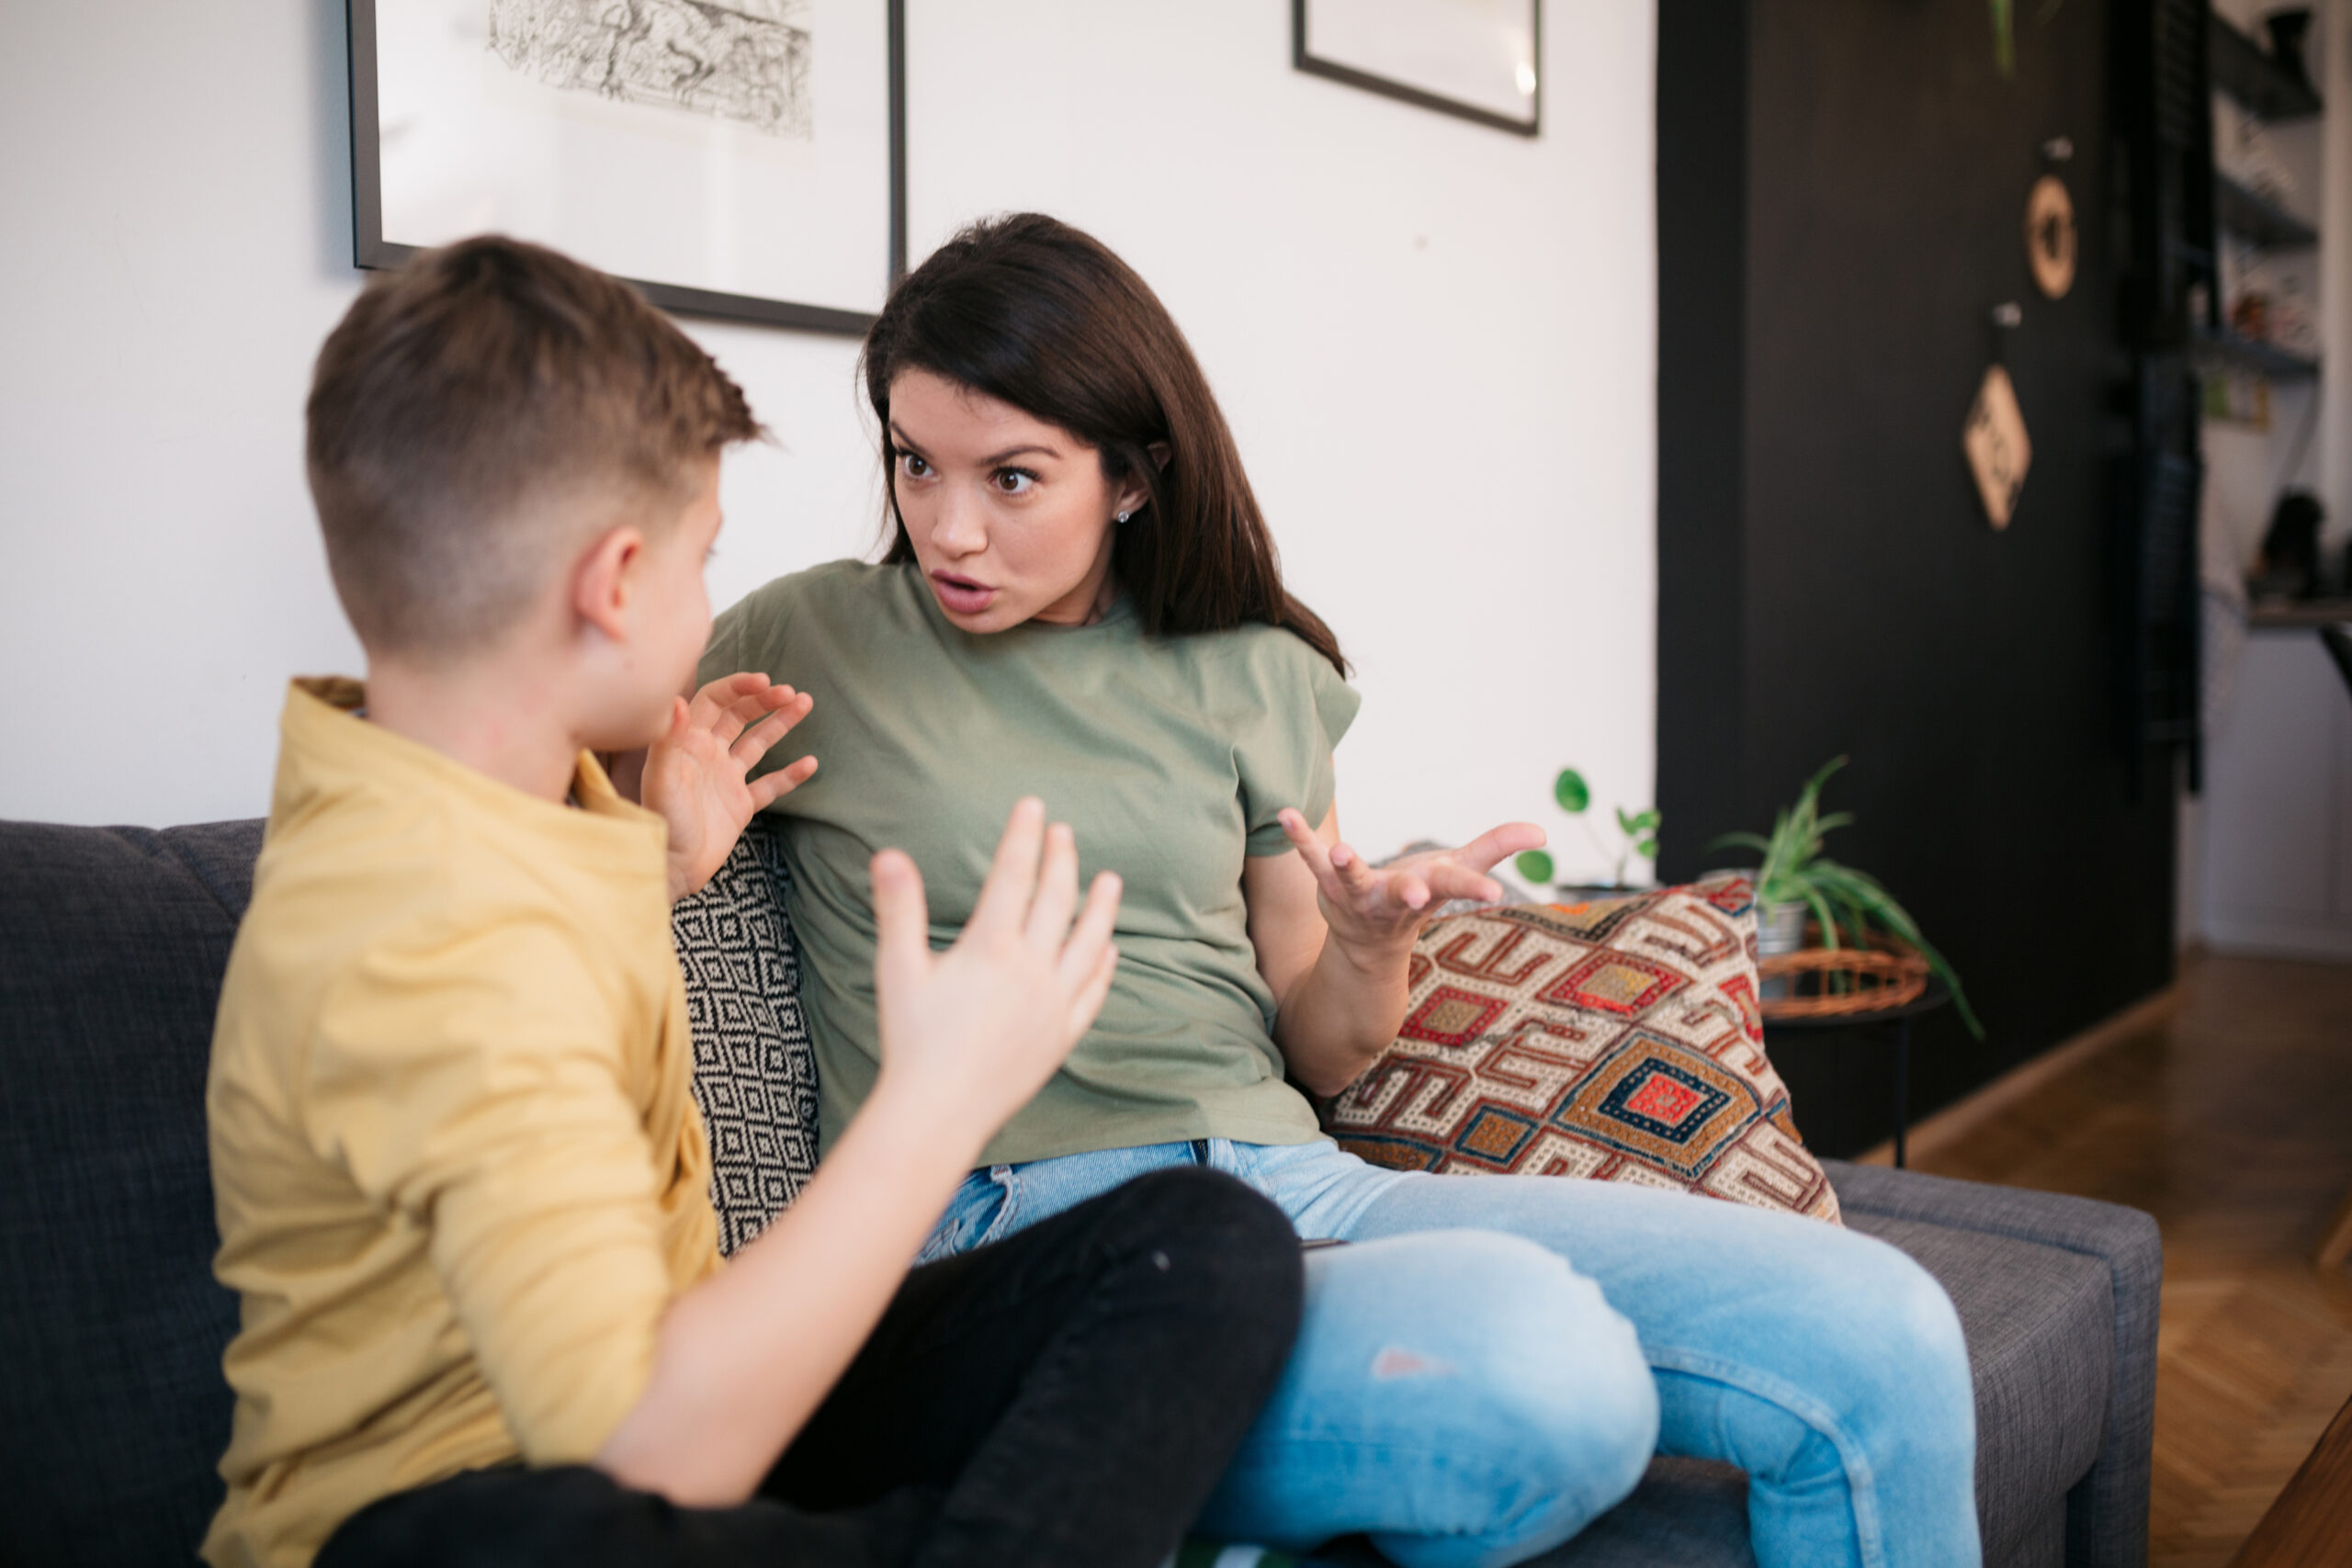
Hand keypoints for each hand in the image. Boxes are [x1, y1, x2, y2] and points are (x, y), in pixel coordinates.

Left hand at [644, 673, 817, 901]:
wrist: (671, 868)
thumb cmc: (661, 824)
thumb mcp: (662, 781)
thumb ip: (668, 741)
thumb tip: (677, 701)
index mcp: (688, 742)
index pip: (716, 702)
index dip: (739, 688)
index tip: (765, 682)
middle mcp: (709, 754)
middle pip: (740, 716)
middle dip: (765, 700)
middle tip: (791, 693)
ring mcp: (727, 778)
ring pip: (758, 742)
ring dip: (781, 723)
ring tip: (805, 703)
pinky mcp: (741, 804)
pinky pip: (770, 784)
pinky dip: (790, 775)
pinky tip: (810, 763)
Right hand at [868, 799, 1121, 1142]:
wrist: (939, 1111)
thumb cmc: (912, 1040)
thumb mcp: (898, 968)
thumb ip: (900, 907)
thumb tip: (888, 854)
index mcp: (991, 947)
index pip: (1013, 876)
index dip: (1023, 836)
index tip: (1033, 806)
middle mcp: (1033, 970)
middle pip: (1056, 900)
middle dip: (1062, 860)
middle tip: (1065, 831)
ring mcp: (1054, 1003)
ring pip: (1089, 942)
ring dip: (1100, 907)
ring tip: (1110, 879)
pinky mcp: (1063, 1035)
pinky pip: (1093, 992)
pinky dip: (1104, 965)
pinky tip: (1109, 950)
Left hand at [1275, 809, 1544, 965]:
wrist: (1369, 946)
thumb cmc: (1421, 896)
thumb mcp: (1459, 871)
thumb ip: (1496, 847)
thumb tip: (1542, 831)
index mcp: (1430, 891)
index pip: (1457, 889)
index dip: (1476, 890)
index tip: (1496, 895)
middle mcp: (1394, 900)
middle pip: (1405, 895)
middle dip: (1410, 893)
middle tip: (1415, 892)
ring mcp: (1358, 896)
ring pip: (1352, 884)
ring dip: (1345, 869)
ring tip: (1339, 852)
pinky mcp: (1326, 886)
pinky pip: (1310, 861)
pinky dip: (1299, 839)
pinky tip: (1286, 814)